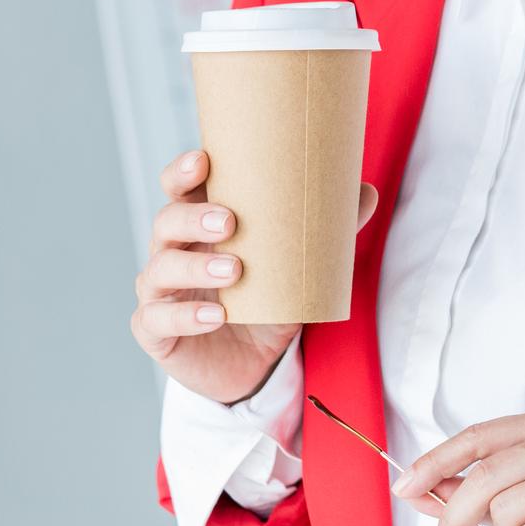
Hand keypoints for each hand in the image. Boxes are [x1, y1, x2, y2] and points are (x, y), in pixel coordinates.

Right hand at [129, 147, 376, 404]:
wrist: (255, 365)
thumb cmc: (269, 301)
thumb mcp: (298, 267)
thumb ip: (328, 231)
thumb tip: (366, 191)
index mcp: (200, 226)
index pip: (180, 190)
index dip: (182, 173)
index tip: (203, 160)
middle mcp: (173, 252)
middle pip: (166, 222)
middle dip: (193, 217)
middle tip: (230, 221)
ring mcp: (160, 292)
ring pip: (161, 269)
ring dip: (195, 266)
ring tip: (234, 269)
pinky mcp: (157, 331)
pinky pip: (160, 320)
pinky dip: (186, 316)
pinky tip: (215, 316)